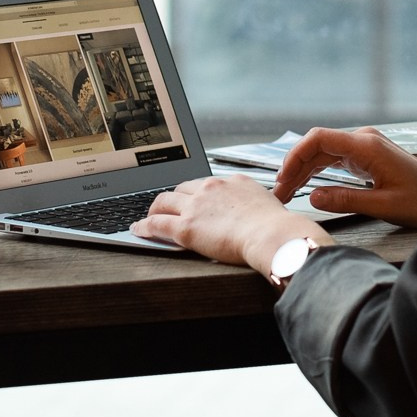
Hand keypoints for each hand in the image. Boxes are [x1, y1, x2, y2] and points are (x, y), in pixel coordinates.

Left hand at [132, 174, 332, 275]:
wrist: (272, 235)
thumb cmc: (277, 227)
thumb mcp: (269, 205)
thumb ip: (256, 204)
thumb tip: (259, 211)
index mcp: (232, 182)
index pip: (206, 183)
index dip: (195, 193)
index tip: (192, 198)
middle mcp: (211, 188)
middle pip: (182, 188)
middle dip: (173, 198)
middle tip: (168, 207)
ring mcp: (196, 206)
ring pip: (164, 201)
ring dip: (154, 209)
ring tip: (149, 216)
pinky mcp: (186, 227)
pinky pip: (157, 224)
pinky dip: (144, 226)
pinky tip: (139, 229)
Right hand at [272, 127, 416, 228]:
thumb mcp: (383, 206)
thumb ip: (346, 200)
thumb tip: (312, 198)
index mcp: (367, 146)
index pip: (319, 138)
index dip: (295, 156)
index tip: (282, 178)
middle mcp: (363, 140)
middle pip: (317, 145)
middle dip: (294, 167)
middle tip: (278, 194)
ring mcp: (364, 146)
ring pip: (322, 152)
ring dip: (302, 171)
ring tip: (285, 193)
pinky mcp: (366, 156)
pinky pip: (333, 159)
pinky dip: (316, 172)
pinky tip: (304, 186)